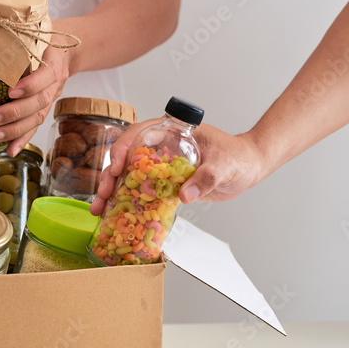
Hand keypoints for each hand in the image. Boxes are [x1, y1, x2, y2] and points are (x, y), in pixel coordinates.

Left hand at [0, 36, 71, 155]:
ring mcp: (51, 98)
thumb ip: (7, 41)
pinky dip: (22, 140)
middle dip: (14, 113)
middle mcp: (54, 83)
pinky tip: (10, 150)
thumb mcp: (29, 35)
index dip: (29, 86)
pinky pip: (35, 127)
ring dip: (15, 131)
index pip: (44, 76)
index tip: (10, 90)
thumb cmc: (39, 41)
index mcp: (52, 62)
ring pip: (36, 118)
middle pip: (38, 102)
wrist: (63, 52)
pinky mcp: (44, 110)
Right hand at [89, 121, 267, 216]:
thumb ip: (205, 178)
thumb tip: (184, 195)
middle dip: (109, 176)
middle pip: (126, 157)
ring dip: (112, 192)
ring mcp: (160, 165)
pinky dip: (127, 202)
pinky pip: (141, 191)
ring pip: (128, 175)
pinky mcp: (164, 183)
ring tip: (99, 209)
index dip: (123, 149)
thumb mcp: (224, 165)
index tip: (116, 168)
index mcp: (172, 133)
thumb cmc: (239, 157)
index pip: (139, 134)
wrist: (248, 168)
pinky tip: (115, 215)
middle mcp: (161, 147)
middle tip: (102, 196)